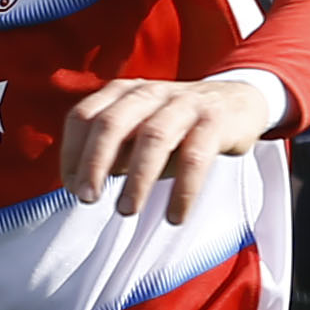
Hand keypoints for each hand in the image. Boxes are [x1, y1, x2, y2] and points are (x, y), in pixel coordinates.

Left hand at [59, 70, 282, 225]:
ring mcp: (184, 103)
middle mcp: (149, 93)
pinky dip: (183, 189)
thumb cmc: (178, 125)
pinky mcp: (215, 121)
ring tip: (126, 210)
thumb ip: (113, 153)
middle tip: (88, 199)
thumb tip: (83, 185)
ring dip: (137, 178)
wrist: (239, 101)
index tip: (71, 187)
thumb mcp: (139, 132)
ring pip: (153, 137)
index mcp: (123, 93)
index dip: (71, 152)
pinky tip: (175, 216)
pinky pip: (196, 156)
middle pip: (112, 123)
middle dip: (94, 163)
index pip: (83, 116)